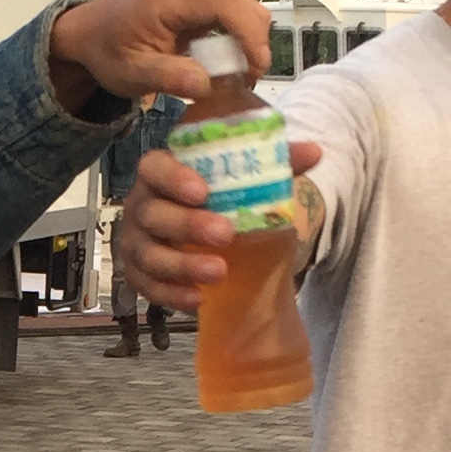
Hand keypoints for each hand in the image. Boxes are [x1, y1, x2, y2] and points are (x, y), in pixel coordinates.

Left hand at [48, 0, 274, 113]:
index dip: (250, 36)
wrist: (92, 32)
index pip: (226, 5)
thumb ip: (167, 77)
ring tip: (226, 77)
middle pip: (245, 7)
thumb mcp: (131, 73)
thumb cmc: (108, 49)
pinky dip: (236, 42)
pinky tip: (217, 64)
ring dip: (245, 46)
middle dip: (252, 47)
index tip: (256, 69)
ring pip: (245, 12)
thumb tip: (204, 84)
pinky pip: (235, 17)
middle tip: (242, 83)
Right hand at [119, 137, 323, 300]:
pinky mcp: (138, 274)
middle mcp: (142, 206)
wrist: (200, 234)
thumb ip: (272, 164)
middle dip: (187, 224)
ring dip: (182, 266)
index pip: (155, 168)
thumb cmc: (216, 199)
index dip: (173, 178)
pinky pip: (148, 288)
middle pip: (153, 214)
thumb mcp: (242, 179)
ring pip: (149, 255)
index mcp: (161, 174)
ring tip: (218, 272)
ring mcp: (136, 242)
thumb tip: (313, 152)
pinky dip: (171, 295)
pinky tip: (198, 299)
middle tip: (225, 234)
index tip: (203, 191)